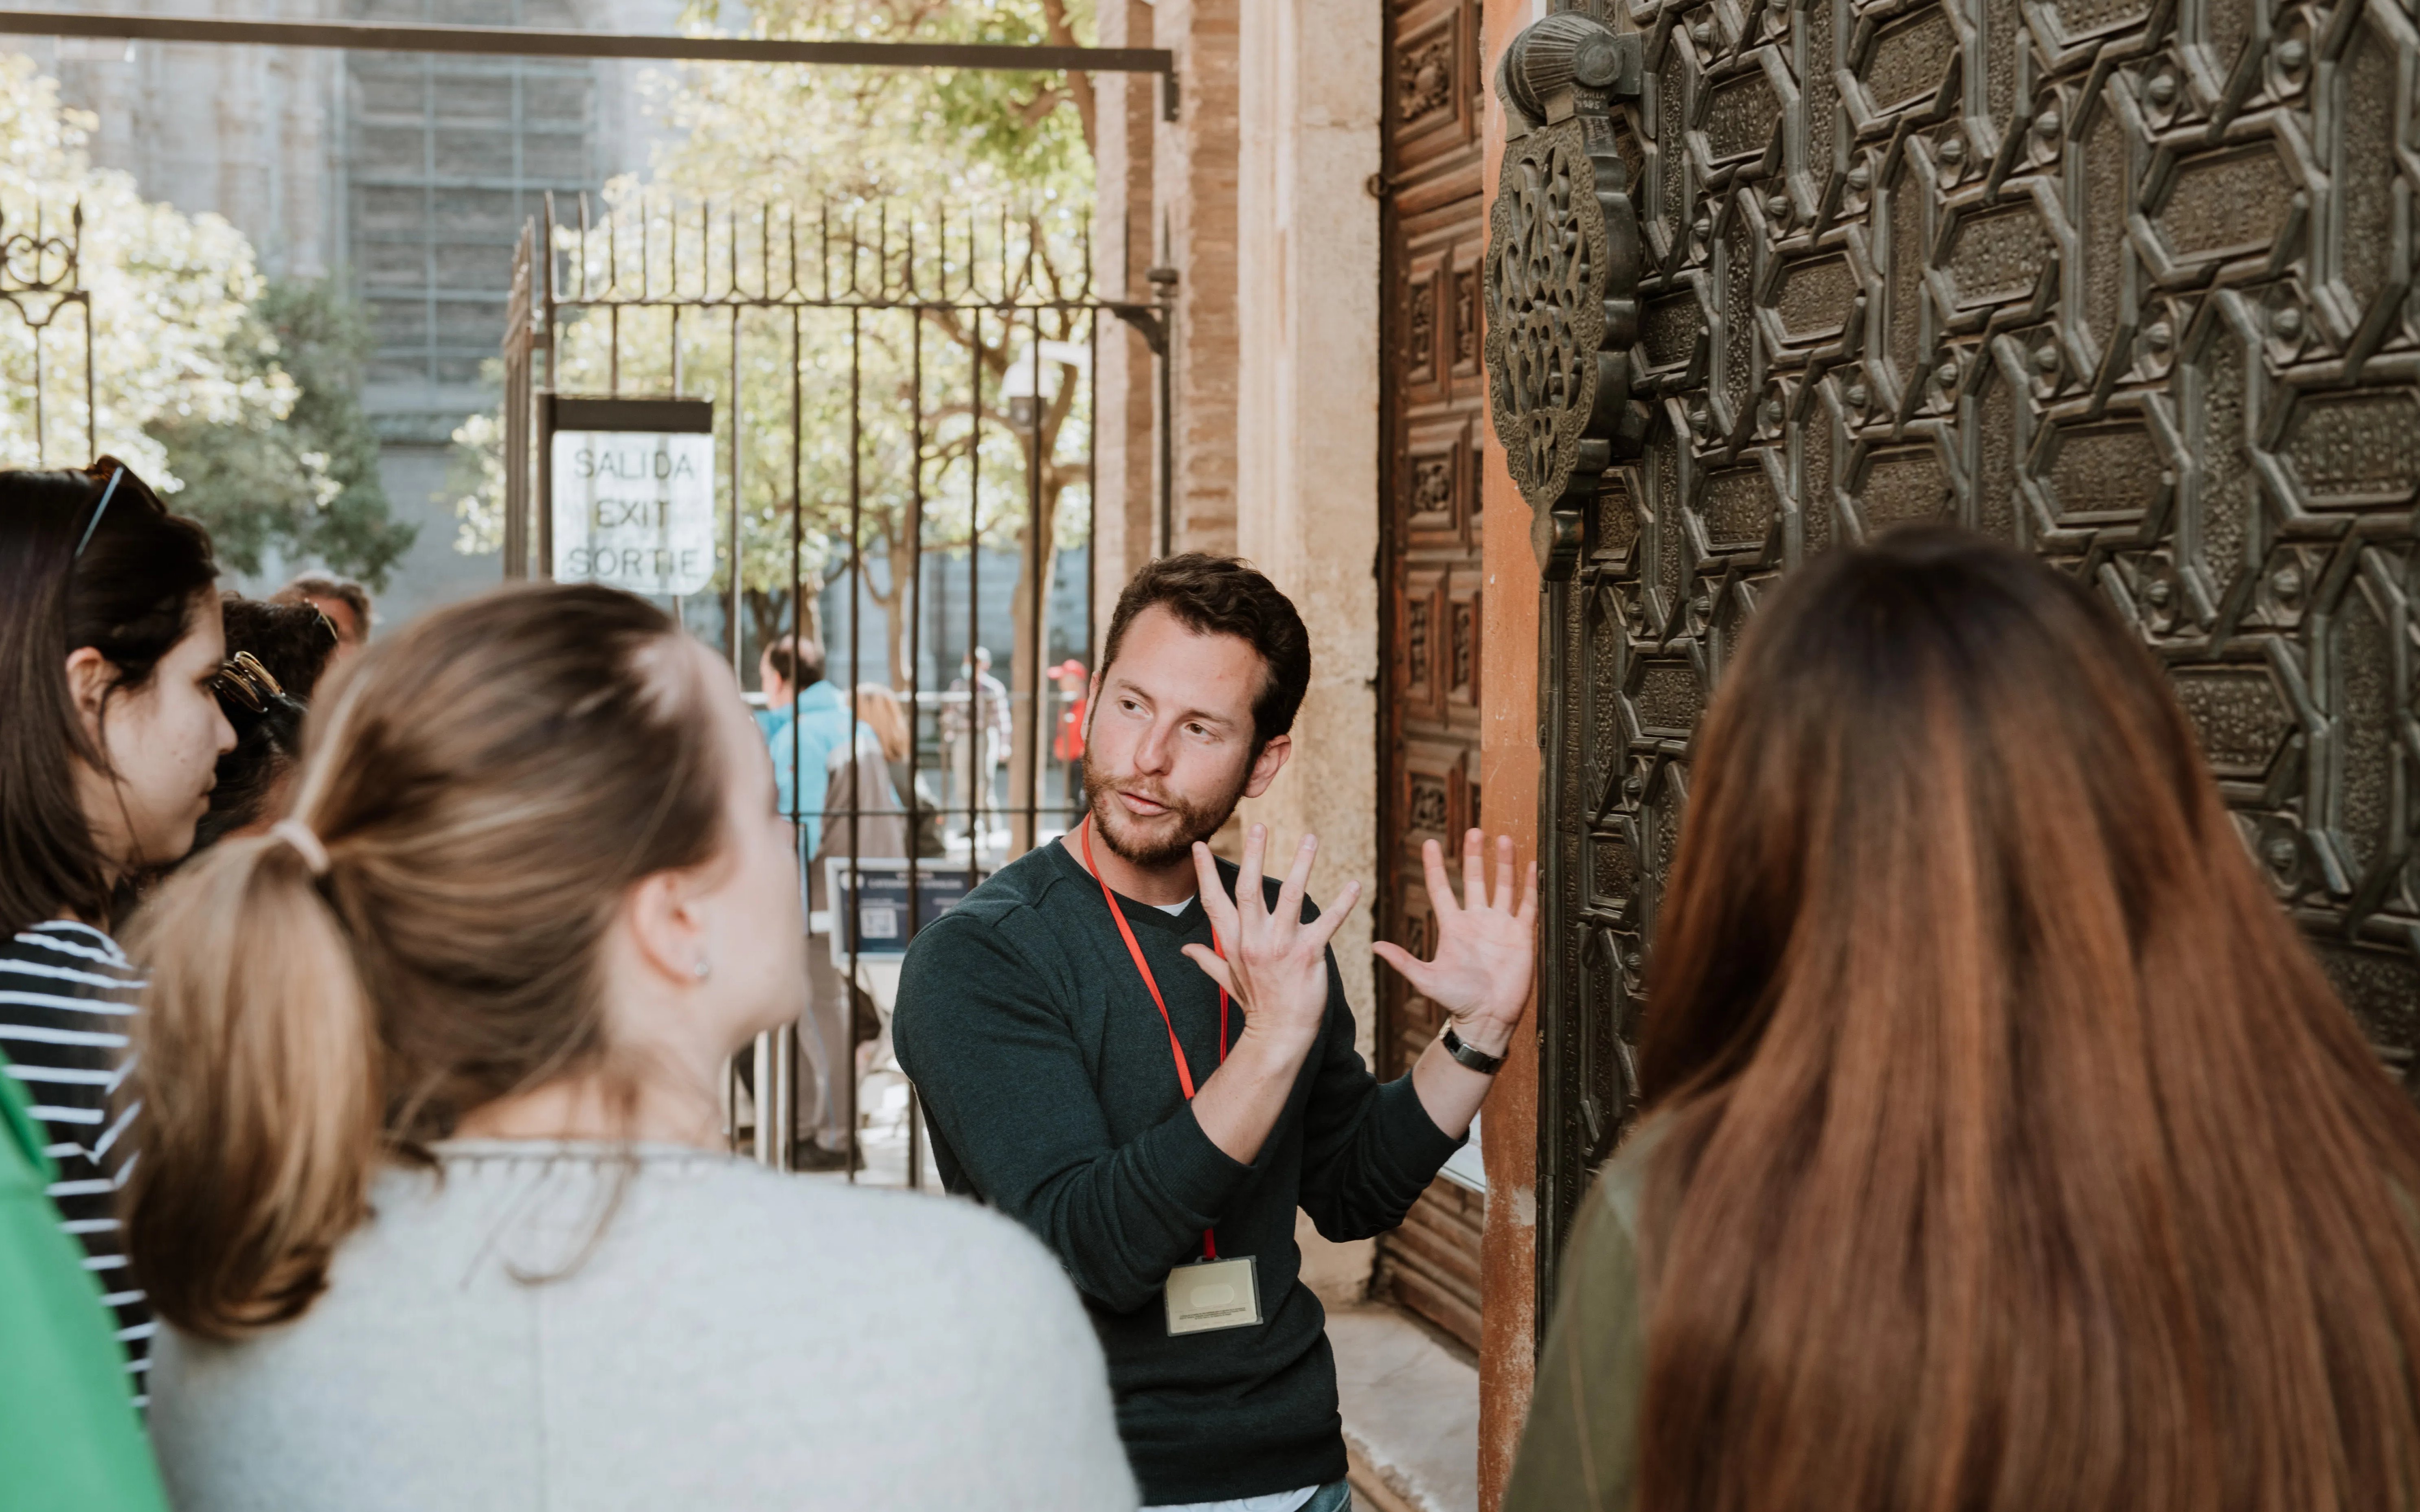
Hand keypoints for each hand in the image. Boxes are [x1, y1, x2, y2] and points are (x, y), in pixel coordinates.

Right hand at [1182, 826, 1361, 1054]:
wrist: (1280, 1035)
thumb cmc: (1256, 1005)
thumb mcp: (1228, 980)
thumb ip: (1209, 959)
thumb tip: (1186, 950)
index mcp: (1235, 942)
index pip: (1214, 901)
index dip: (1204, 872)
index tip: (1199, 846)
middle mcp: (1254, 940)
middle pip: (1249, 889)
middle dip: (1253, 855)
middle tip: (1259, 825)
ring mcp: (1280, 947)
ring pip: (1289, 896)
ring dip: (1301, 864)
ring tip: (1310, 838)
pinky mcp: (1308, 955)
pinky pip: (1327, 923)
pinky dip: (1343, 903)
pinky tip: (1355, 884)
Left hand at [1372, 830, 1537, 1057]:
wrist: (1487, 1019)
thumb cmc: (1456, 1001)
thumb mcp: (1426, 979)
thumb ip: (1403, 961)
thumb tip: (1374, 947)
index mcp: (1453, 927)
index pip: (1442, 888)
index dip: (1435, 866)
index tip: (1429, 843)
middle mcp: (1477, 921)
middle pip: (1475, 879)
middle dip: (1474, 855)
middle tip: (1473, 830)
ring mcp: (1500, 926)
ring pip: (1503, 886)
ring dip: (1503, 863)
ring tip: (1502, 839)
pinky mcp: (1521, 936)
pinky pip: (1527, 905)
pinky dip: (1530, 885)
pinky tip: (1533, 865)